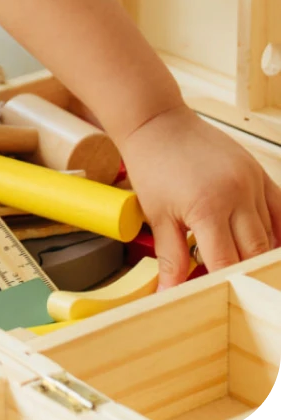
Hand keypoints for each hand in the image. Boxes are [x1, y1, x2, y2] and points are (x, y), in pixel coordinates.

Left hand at [119, 106, 280, 288]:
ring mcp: (252, 182)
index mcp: (208, 208)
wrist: (156, 123)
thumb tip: (166, 295)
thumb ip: (170, 258)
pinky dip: (277, 230)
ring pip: (270, 234)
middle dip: (245, 273)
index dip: (223, 283)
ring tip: (246, 268)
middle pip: (254, 252)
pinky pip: (280, 209)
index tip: (217, 296)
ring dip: (259, 253)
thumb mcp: (157, 216)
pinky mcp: (258, 172)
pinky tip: (267, 245)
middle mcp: (237, 195)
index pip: (227, 262)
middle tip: (235, 288)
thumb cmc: (152, 166)